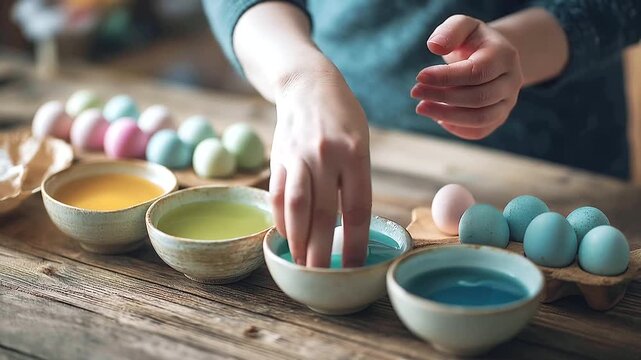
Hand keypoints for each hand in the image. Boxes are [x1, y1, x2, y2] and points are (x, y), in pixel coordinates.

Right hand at [270, 68, 371, 267]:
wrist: (307, 83)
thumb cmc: (342, 116)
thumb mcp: (361, 142)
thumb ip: (355, 180)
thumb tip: (348, 225)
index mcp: (355, 153)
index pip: (357, 208)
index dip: (354, 242)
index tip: (353, 267)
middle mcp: (326, 156)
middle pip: (323, 213)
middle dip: (321, 250)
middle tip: (320, 277)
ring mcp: (298, 156)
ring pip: (295, 207)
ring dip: (297, 240)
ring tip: (299, 263)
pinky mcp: (278, 157)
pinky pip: (276, 194)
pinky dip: (279, 218)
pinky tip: (284, 235)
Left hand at [411, 15, 523, 139]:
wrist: (491, 56)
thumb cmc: (472, 41)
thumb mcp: (463, 26)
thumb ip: (450, 31)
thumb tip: (434, 46)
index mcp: (505, 56)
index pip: (476, 72)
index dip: (446, 77)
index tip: (419, 77)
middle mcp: (512, 82)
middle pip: (478, 98)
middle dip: (442, 97)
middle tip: (415, 92)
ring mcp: (507, 102)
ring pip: (480, 118)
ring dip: (446, 115)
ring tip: (421, 107)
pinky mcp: (499, 117)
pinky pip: (479, 131)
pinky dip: (457, 128)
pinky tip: (438, 118)